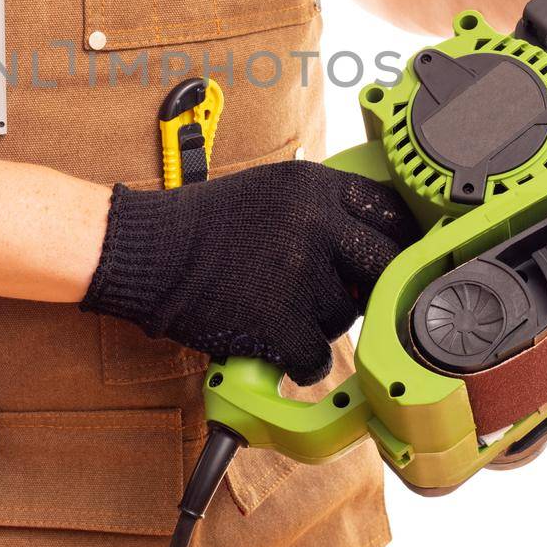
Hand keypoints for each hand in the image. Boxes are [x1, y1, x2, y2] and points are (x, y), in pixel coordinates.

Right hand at [80, 162, 422, 384]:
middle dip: (378, 284)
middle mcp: (315, 226)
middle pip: (387, 263)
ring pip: (349, 315)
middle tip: (359, 294)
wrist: (149, 252)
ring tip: (282, 306)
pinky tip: (274, 342)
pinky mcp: (279, 323)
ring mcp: (299, 276)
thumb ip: (325, 210)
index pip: (390, 210)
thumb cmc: (207, 225)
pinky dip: (298, 359)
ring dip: (324, 321)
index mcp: (315, 187)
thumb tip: (376, 242)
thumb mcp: (273, 192)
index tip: (394, 257)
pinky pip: (318, 358)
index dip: (396, 239)